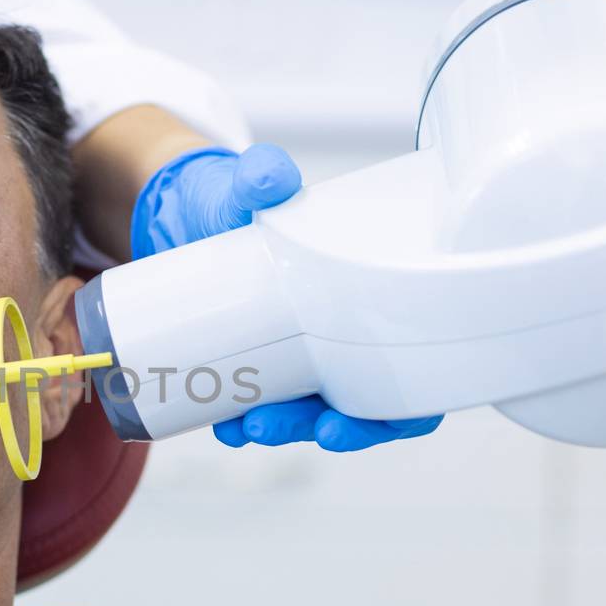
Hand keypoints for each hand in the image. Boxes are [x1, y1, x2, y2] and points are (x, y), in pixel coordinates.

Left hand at [130, 144, 442, 451]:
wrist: (193, 213)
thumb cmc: (245, 201)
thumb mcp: (252, 186)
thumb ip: (262, 174)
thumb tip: (270, 176)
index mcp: (372, 303)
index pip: (412, 376)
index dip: (403, 411)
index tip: (379, 414)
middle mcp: (344, 341)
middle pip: (363, 411)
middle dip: (334, 430)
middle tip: (302, 427)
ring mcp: (303, 360)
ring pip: (310, 417)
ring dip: (285, 431)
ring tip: (250, 427)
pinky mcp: (258, 367)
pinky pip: (259, 410)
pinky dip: (240, 423)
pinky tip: (223, 424)